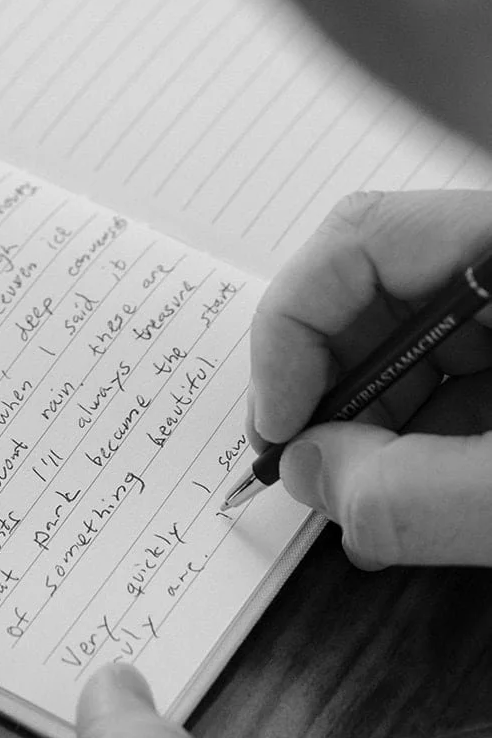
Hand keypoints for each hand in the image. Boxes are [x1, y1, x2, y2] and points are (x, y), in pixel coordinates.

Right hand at [249, 189, 491, 567]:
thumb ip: (415, 491)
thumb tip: (311, 474)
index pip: (362, 236)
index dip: (293, 328)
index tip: (277, 422)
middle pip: (378, 289)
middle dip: (325, 384)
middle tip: (298, 465)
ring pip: (414, 340)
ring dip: (367, 422)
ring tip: (349, 501)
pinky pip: (460, 376)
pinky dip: (420, 440)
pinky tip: (406, 499)